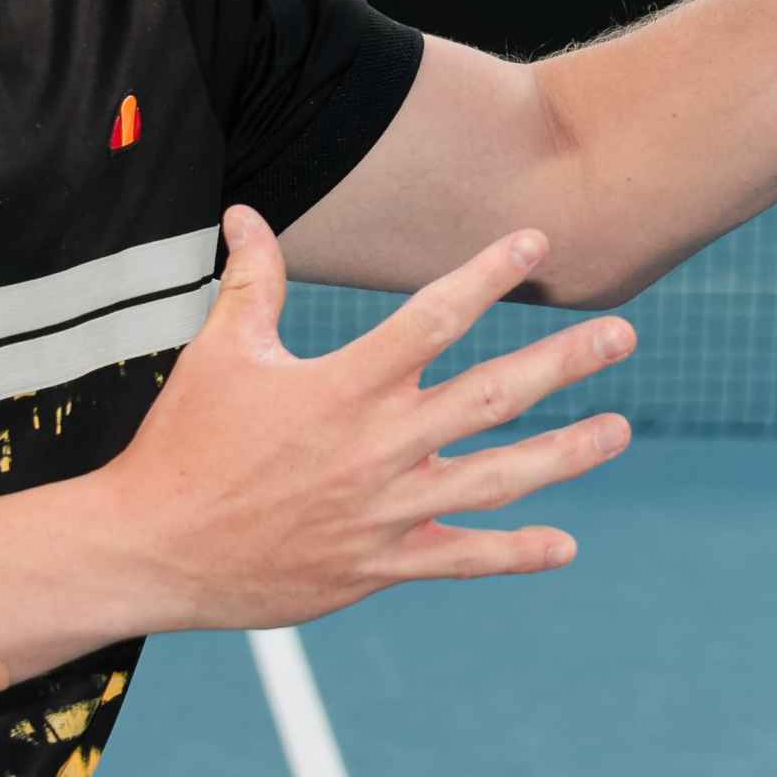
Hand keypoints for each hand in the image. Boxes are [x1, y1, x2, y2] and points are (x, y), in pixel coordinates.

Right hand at [99, 210, 634, 632]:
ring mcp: (386, 510)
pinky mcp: (380, 565)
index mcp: (344, 386)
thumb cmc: (183, 445)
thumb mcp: (219, 354)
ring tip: (619, 430)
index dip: (488, 274)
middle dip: (564, 363)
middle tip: (622, 336)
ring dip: (565, 454)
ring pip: (496, 478)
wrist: (153, 550)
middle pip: (492, 396)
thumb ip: (252, 282)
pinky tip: (565, 544)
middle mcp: (378, 446)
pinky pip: (462, 559)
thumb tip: (245, 212)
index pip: (434, 318)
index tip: (535, 241)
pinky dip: (516, 553)